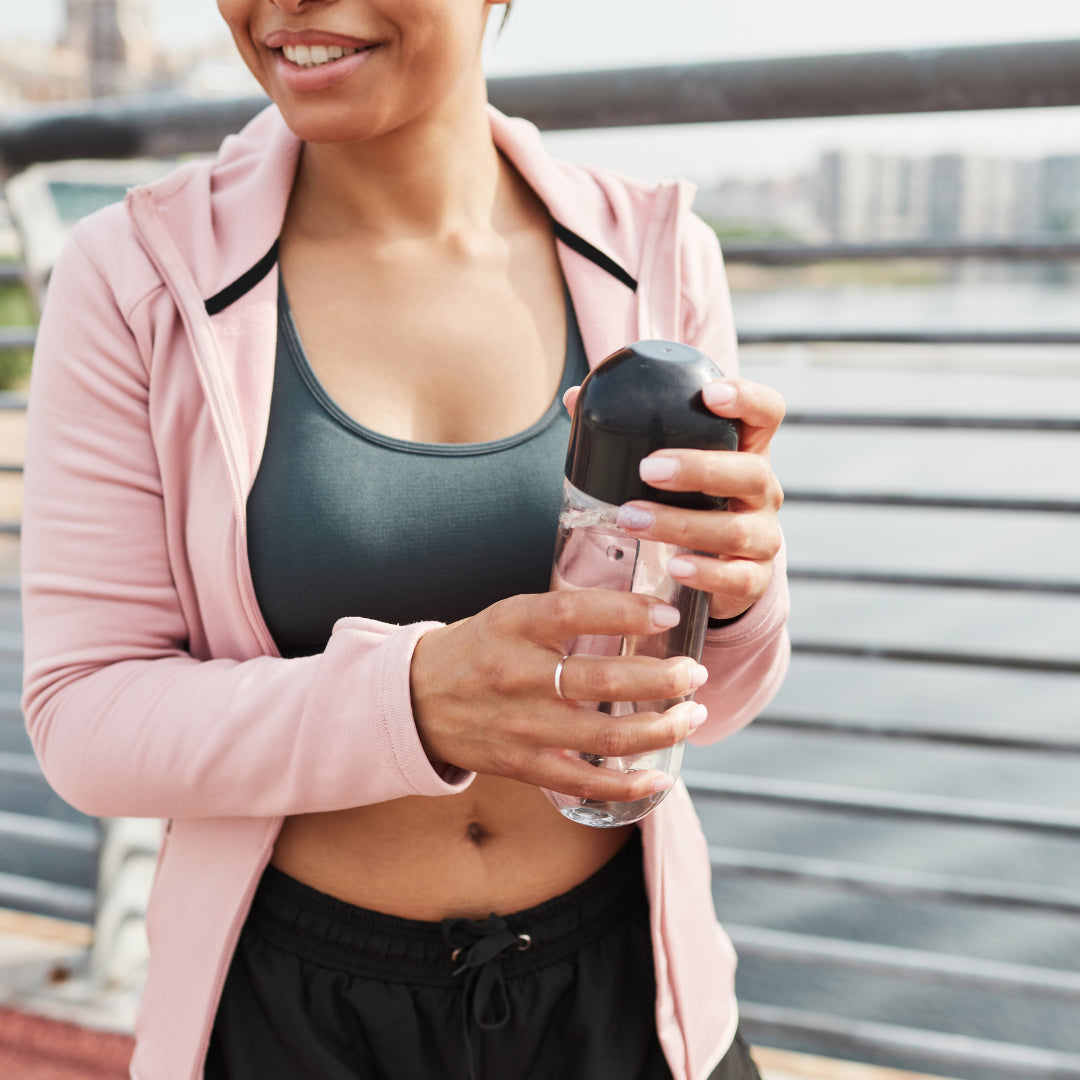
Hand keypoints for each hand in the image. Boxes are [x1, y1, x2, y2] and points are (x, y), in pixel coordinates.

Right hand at [410, 590, 708, 798]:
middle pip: (604, 681)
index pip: (577, 612)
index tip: (669, 614)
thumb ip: (565, 614)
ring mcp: (521, 725)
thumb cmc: (477, 650)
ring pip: (606, 734)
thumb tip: (641, 611)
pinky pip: (584, 781)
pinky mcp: (522, 765)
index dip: (628, 613)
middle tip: (695, 672)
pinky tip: (661, 775)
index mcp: (513, 626)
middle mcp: (517, 674)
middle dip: (665, 679)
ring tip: (691, 714)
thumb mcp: (509, 615)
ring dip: (662, 727)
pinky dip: (629, 783)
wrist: (415, 700)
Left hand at [566, 377, 784, 620]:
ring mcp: (763, 537)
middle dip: (699, 469)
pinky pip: (739, 578)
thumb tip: (575, 398)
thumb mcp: (669, 467)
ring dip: (682, 524)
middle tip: (647, 468)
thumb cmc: (686, 503)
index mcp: (746, 452)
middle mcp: (763, 492)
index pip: (767, 414)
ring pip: (736, 530)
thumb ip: (626, 430)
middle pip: (752, 472)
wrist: (712, 571)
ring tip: (632, 519)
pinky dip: (706, 573)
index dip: (748, 398)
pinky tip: (675, 567)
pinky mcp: (753, 579)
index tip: (709, 394)